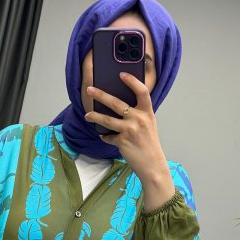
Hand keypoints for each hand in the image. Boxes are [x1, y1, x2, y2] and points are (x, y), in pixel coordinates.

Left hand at [84, 73, 176, 207]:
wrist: (152, 164)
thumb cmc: (149, 144)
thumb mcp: (148, 125)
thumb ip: (138, 114)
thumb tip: (118, 106)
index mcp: (147, 112)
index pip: (142, 91)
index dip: (132, 81)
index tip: (121, 74)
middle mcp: (139, 119)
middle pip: (116, 102)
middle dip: (100, 95)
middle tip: (89, 90)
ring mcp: (130, 130)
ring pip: (106, 119)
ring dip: (94, 116)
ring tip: (87, 115)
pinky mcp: (122, 141)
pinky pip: (108, 136)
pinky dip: (105, 136)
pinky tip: (103, 135)